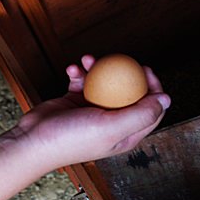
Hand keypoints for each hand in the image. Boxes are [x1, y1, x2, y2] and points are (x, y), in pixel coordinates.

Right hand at [11, 54, 170, 170]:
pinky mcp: (74, 101)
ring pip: (104, 84)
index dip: (152, 88)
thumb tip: (166, 99)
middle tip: (123, 61)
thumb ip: (141, 114)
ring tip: (88, 59)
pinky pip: (81, 82)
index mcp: (126, 134)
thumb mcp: (111, 127)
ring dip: (97, 69)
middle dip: (126, 75)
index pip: (150, 110)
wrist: (34, 140)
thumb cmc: (72, 138)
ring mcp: (92, 111)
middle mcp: (111, 122)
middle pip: (128, 93)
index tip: (144, 70)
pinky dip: (77, 73)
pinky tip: (71, 68)